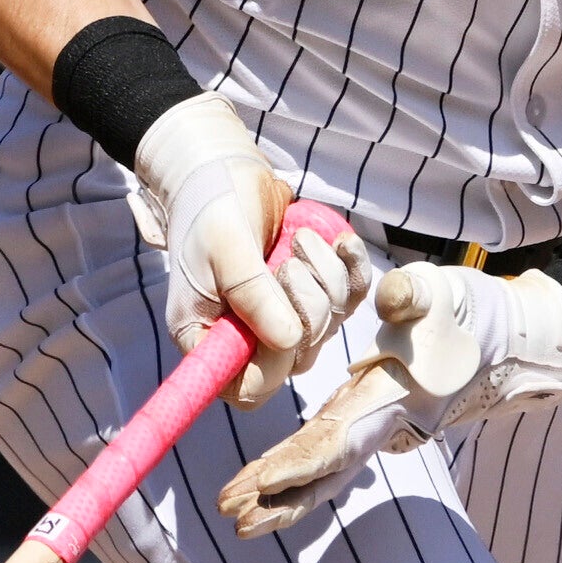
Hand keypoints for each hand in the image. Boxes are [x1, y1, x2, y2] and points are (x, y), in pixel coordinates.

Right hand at [130, 96, 376, 403]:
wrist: (223, 172)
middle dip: (306, 307)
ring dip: (327, 280)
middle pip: (297, 358)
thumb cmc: (209, 208)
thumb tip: (288, 340)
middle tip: (286, 261)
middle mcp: (248, 337)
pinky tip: (341, 243)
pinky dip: (352, 269)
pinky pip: (352, 298)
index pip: (248, 389)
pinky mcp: (314, 292)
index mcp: (210, 339)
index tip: (278, 320)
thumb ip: (250, 294)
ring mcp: (284, 316)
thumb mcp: (223, 247)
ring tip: (298, 241)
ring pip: (329, 327)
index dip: (272, 365)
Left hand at [218, 261, 561, 537]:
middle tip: (232, 515)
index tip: (262, 483)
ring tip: (236, 517)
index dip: (299, 464)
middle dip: (279, 496)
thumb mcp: (440, 293)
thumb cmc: (465, 313)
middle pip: (325, 471)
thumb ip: (413, 295)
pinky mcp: (365, 421)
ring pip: (324, 473)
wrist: (501, 337)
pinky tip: (260, 491)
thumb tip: (393, 300)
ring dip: (282, 498)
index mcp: (394, 401)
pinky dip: (295, 477)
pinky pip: (325, 458)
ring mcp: (373, 427)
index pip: (339, 441)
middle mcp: (383, 424)